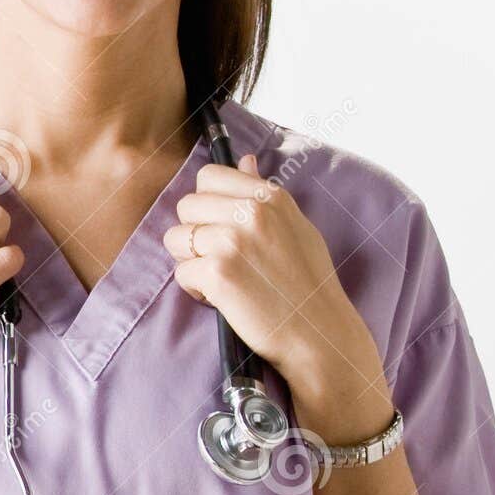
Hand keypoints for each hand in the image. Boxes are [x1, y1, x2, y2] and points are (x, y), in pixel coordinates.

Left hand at [162, 152, 388, 429]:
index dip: (207, 204)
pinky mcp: (217, 273)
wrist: (319, 334)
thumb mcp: (295, 227)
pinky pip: (181, 273)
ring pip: (175, 238)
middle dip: (195, 233)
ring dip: (190, 261)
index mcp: (270, 196)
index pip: (208, 176)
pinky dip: (195, 290)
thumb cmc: (307, 284)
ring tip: (222, 278)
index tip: (222, 227)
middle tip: (221, 258)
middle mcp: (251, 212)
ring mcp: (232, 240)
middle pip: (185, 205)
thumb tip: (244, 160)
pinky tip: (222, 298)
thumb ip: (264, 193)